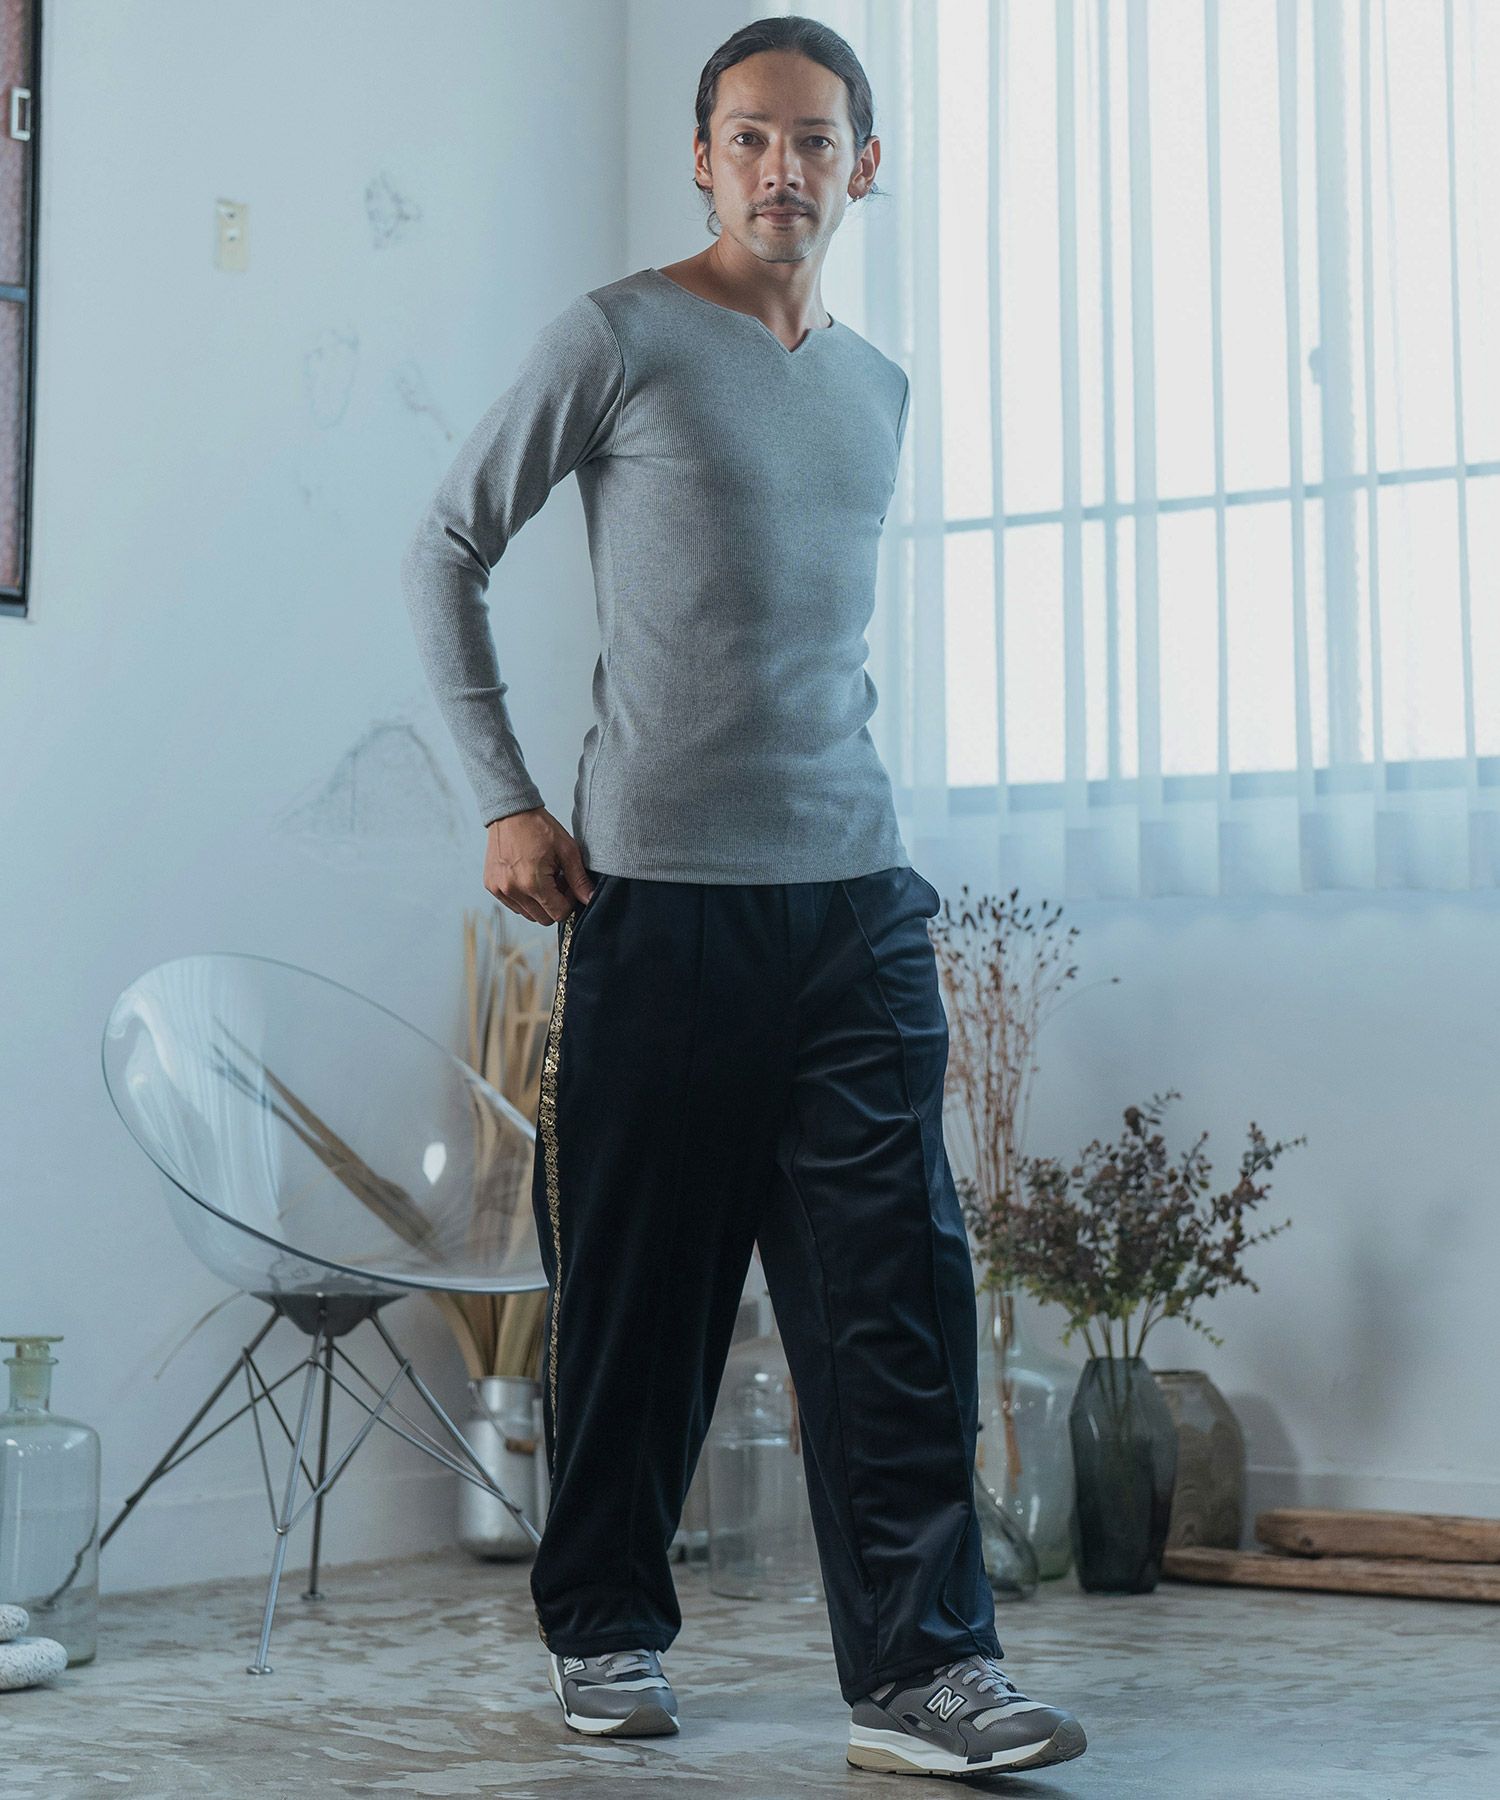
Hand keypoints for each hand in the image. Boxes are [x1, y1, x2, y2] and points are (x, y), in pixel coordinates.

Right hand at [484, 807, 594, 923]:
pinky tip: (528, 876)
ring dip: (538, 902)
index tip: (567, 884)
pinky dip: (523, 897)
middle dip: (554, 904)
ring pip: (527, 914)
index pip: (558, 914)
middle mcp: (513, 890)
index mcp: (533, 883)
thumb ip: (579, 879)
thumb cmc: (539, 827)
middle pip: (543, 919)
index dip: (568, 902)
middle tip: (557, 880)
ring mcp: (499, 889)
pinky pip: (513, 904)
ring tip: (542, 877)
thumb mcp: (567, 850)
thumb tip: (590, 899)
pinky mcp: (491, 886)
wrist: (511, 812)